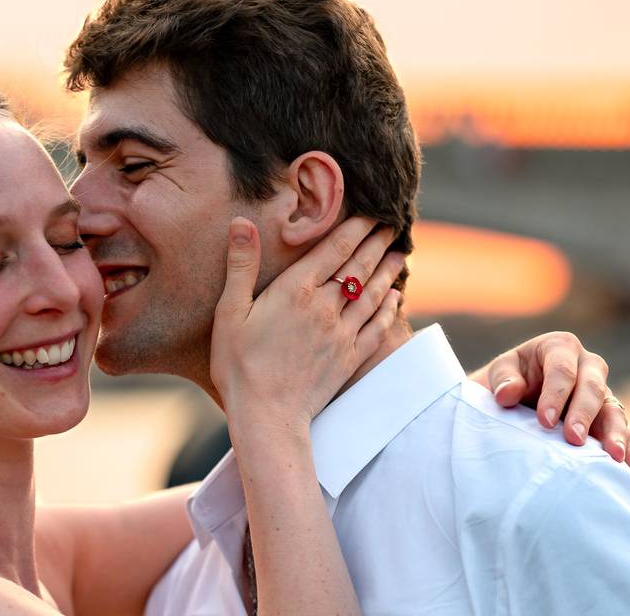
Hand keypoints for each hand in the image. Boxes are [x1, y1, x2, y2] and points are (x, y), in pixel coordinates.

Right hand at [210, 216, 403, 432]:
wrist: (267, 416)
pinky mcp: (349, 357)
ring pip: (372, 294)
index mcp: (296, 291)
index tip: (370, 212)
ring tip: (399, 255)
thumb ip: (241, 265)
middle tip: (392, 225)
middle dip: (376, 243)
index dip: (355, 228)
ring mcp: (342, 333)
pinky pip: (377, 326)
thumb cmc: (239, 365)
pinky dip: (389, 309)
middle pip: (358, 267)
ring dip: (388, 272)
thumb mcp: (229, 312)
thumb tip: (242, 223)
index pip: (334, 249)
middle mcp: (325, 307)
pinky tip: (395, 299)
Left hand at [472, 332, 629, 475]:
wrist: (515, 397)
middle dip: (584, 414)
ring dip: (615, 433)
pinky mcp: (609, 417)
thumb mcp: (500, 372)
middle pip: (592, 388)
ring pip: (613, 410)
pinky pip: (626, 430)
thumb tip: (506, 394)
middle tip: (574, 439)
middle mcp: (587, 366)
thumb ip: (503, 379)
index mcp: (560, 347)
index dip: (555, 394)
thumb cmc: (509, 380)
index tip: (544, 421)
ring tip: (614, 456)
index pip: (562, 370)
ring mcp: (602, 392)